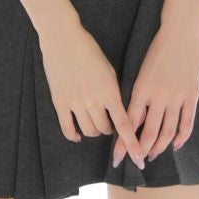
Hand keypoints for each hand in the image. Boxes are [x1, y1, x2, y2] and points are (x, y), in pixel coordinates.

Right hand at [38, 21, 145, 171]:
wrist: (63, 38)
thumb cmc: (89, 49)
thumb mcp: (109, 69)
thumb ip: (114, 91)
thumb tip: (119, 111)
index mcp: (109, 91)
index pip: (124, 125)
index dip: (131, 144)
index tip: (139, 159)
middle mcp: (92, 100)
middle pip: (105, 130)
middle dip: (110, 131)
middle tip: (110, 124)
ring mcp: (74, 103)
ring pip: (88, 131)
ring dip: (95, 132)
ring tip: (96, 124)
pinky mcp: (59, 102)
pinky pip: (67, 128)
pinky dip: (74, 136)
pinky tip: (78, 135)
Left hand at [112, 17, 198, 166]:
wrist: (181, 30)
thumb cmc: (158, 46)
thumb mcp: (142, 68)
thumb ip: (138, 91)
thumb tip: (132, 113)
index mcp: (141, 88)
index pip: (129, 123)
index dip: (123, 143)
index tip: (117, 157)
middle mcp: (158, 96)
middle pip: (148, 133)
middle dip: (141, 150)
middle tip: (137, 162)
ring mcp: (177, 96)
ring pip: (167, 132)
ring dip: (159, 147)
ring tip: (153, 155)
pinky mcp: (192, 94)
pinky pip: (187, 123)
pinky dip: (181, 138)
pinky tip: (175, 145)